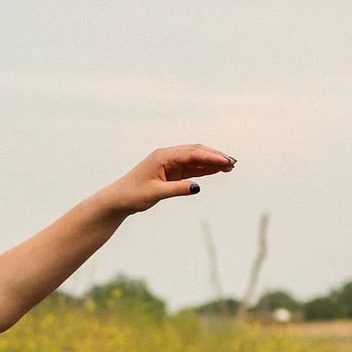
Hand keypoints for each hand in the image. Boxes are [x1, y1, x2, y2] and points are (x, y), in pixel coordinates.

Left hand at [99, 145, 235, 214]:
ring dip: (212, 162)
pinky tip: (216, 170)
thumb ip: (177, 189)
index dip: (210, 156)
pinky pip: (190, 168)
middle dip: (215, 156)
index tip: (225, 161)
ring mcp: (169, 164)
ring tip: (230, 166)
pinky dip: (204, 169)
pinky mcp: (170, 172)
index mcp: (163, 157)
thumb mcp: (156, 193)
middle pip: (196, 152)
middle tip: (232, 163)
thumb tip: (197, 187)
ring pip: (195, 160)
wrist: (118, 199)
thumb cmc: (133, 194)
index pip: (191, 154)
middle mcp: (167, 157)